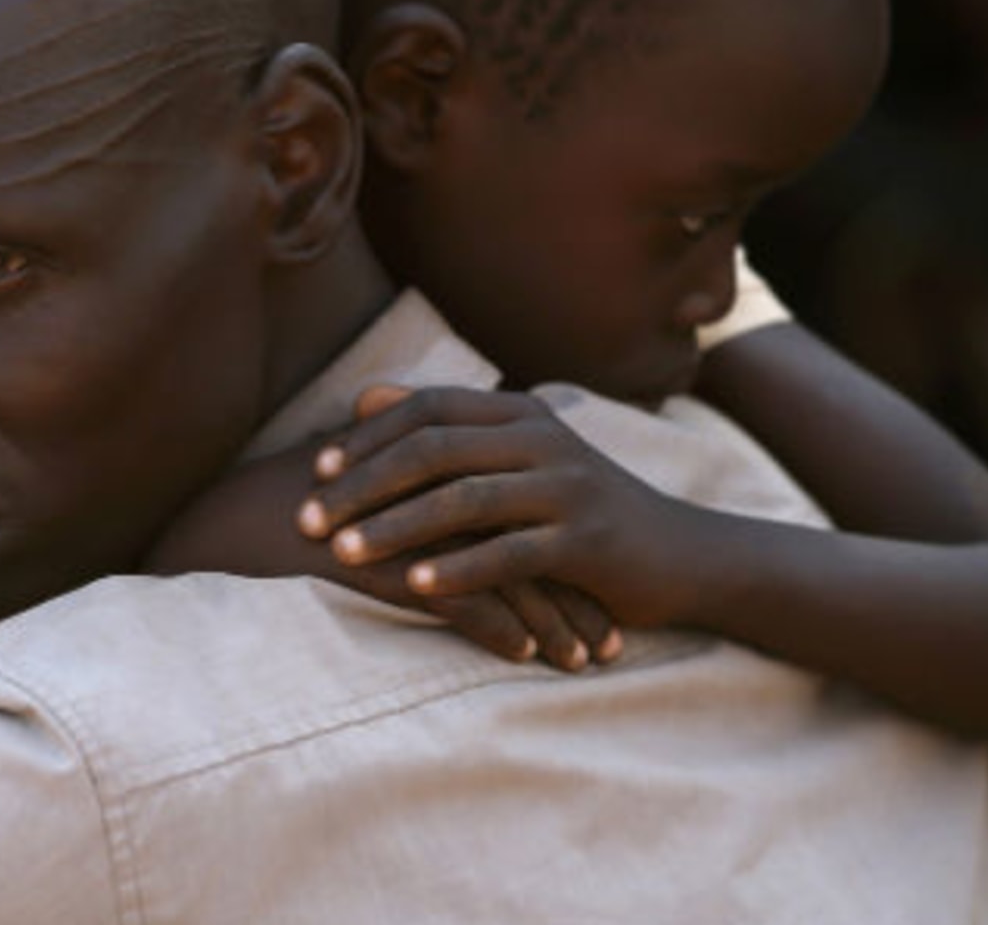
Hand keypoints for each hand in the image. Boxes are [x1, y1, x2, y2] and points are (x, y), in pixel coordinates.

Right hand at [145, 431, 616, 669]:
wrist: (224, 523)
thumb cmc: (286, 505)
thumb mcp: (355, 480)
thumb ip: (405, 478)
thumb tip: (451, 491)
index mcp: (431, 466)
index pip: (516, 508)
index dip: (560, 551)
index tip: (598, 588)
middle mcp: (429, 489)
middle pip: (525, 540)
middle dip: (574, 593)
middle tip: (613, 634)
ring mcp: (408, 526)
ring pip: (502, 575)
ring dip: (550, 620)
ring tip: (584, 660)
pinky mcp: (386, 564)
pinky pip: (457, 601)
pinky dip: (499, 629)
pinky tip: (527, 656)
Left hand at [299, 385, 709, 632]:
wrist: (681, 556)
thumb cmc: (580, 511)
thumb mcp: (517, 460)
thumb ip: (446, 430)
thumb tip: (361, 398)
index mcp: (522, 414)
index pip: (428, 408)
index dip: (368, 436)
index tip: (316, 470)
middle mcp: (543, 439)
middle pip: (435, 449)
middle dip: (363, 485)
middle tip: (306, 520)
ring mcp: (568, 488)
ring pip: (465, 499)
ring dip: (395, 527)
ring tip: (342, 554)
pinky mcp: (587, 541)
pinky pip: (511, 553)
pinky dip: (460, 570)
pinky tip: (416, 589)